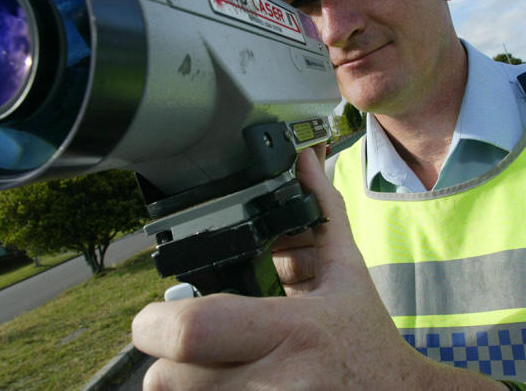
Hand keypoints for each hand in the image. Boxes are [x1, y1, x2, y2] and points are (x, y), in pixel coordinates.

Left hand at [132, 147, 505, 389]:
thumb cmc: (367, 343)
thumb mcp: (348, 275)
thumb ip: (321, 212)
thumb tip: (306, 157)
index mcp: (294, 330)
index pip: (191, 330)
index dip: (158, 323)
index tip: (159, 316)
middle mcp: (278, 381)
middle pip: (168, 378)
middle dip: (167, 363)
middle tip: (189, 350)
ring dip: (185, 388)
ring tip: (218, 371)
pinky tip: (235, 386)